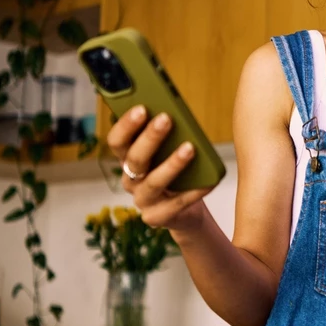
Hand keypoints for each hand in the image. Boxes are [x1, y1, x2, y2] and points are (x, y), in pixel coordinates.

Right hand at [105, 105, 212, 232]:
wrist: (186, 212)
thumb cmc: (178, 174)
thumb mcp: (169, 152)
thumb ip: (168, 136)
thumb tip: (177, 113)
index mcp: (128, 160)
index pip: (117, 141)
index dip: (126, 125)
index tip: (141, 108)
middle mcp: (130, 180)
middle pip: (134, 159)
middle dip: (150, 138)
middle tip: (166, 119)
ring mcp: (143, 201)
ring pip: (153, 182)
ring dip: (172, 164)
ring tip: (189, 148)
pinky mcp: (157, 218)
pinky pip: (177, 203)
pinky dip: (194, 191)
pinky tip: (209, 180)